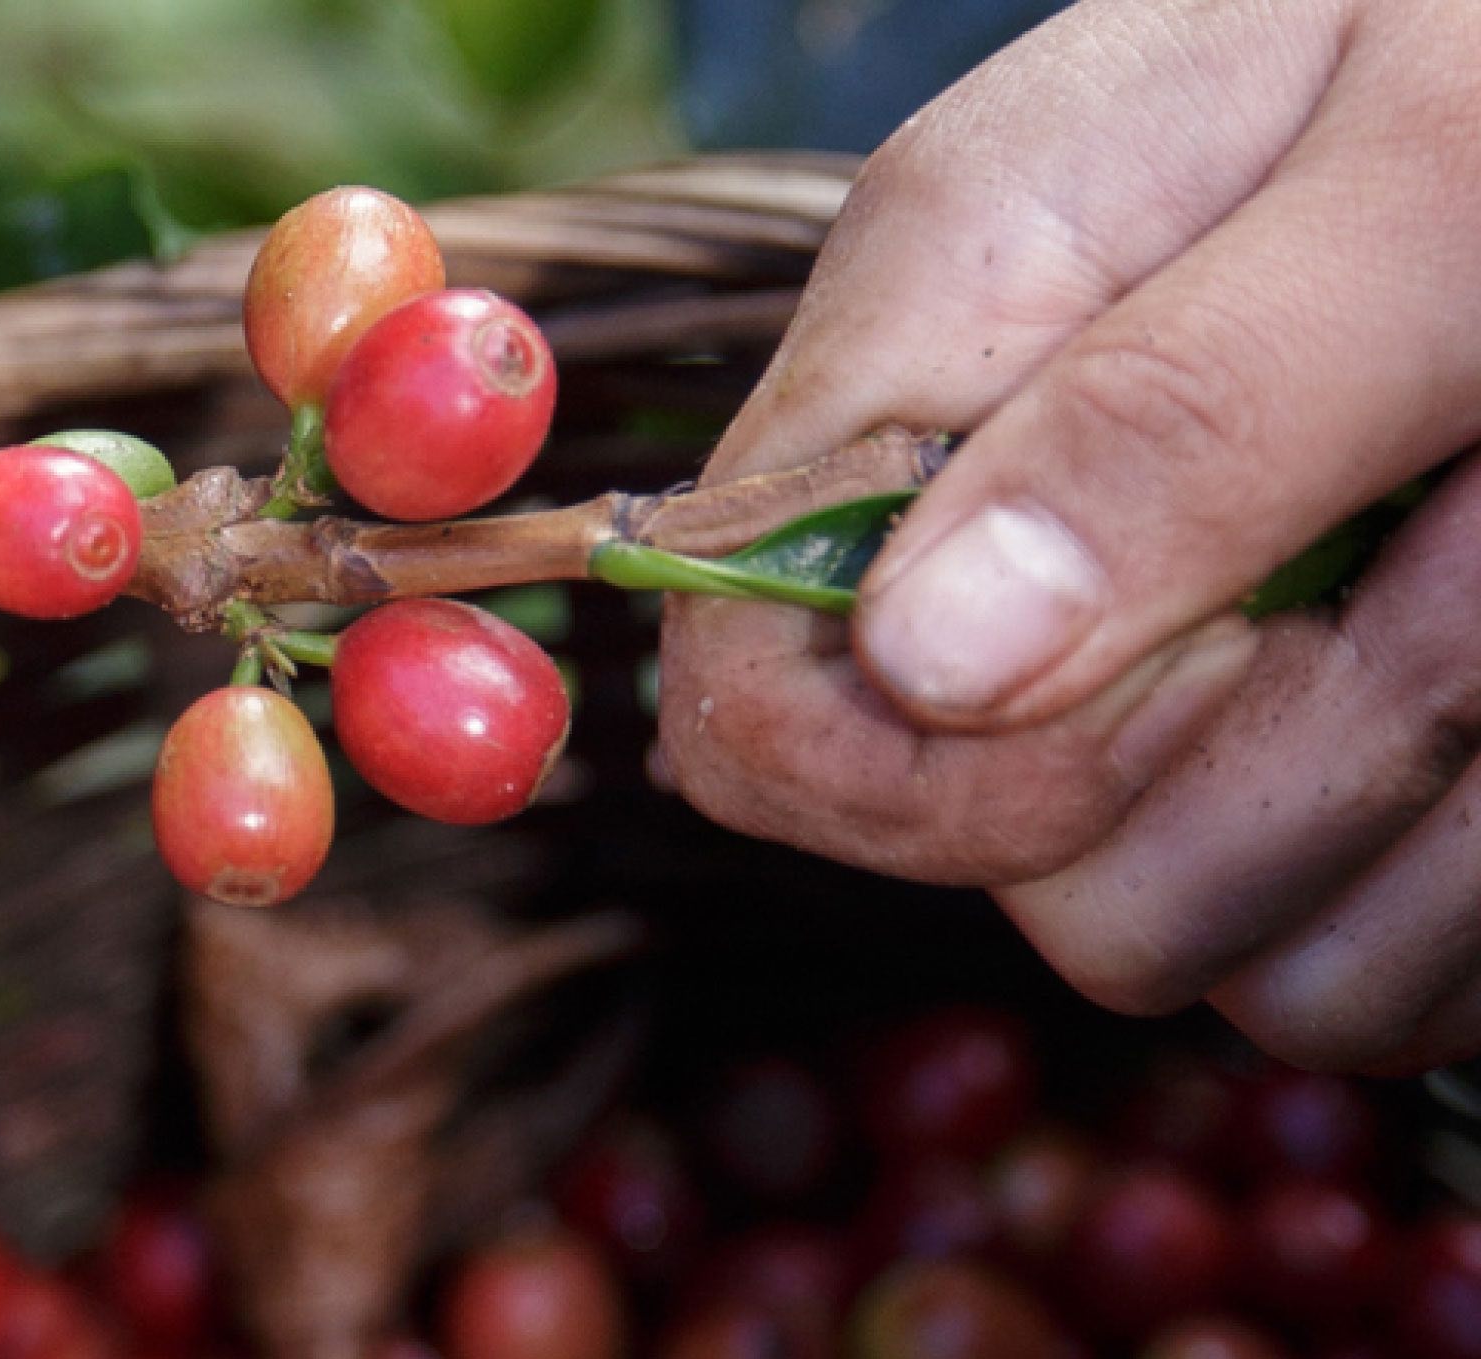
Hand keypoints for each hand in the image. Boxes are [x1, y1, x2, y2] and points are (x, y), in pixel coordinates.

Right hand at [656, 0, 1480, 1071]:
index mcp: (958, 315)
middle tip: (1476, 548)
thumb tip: (919, 661)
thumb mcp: (1430, 177)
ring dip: (1423, 816)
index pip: (750, 682)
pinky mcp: (1327, 765)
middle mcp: (1015, 509)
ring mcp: (1166, 653)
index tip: (1207, 671)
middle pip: (994, 857)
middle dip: (1270, 769)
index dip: (937, 769)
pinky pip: (1354, 974)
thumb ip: (1187, 401)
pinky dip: (1480, 886)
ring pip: (1188, 936)